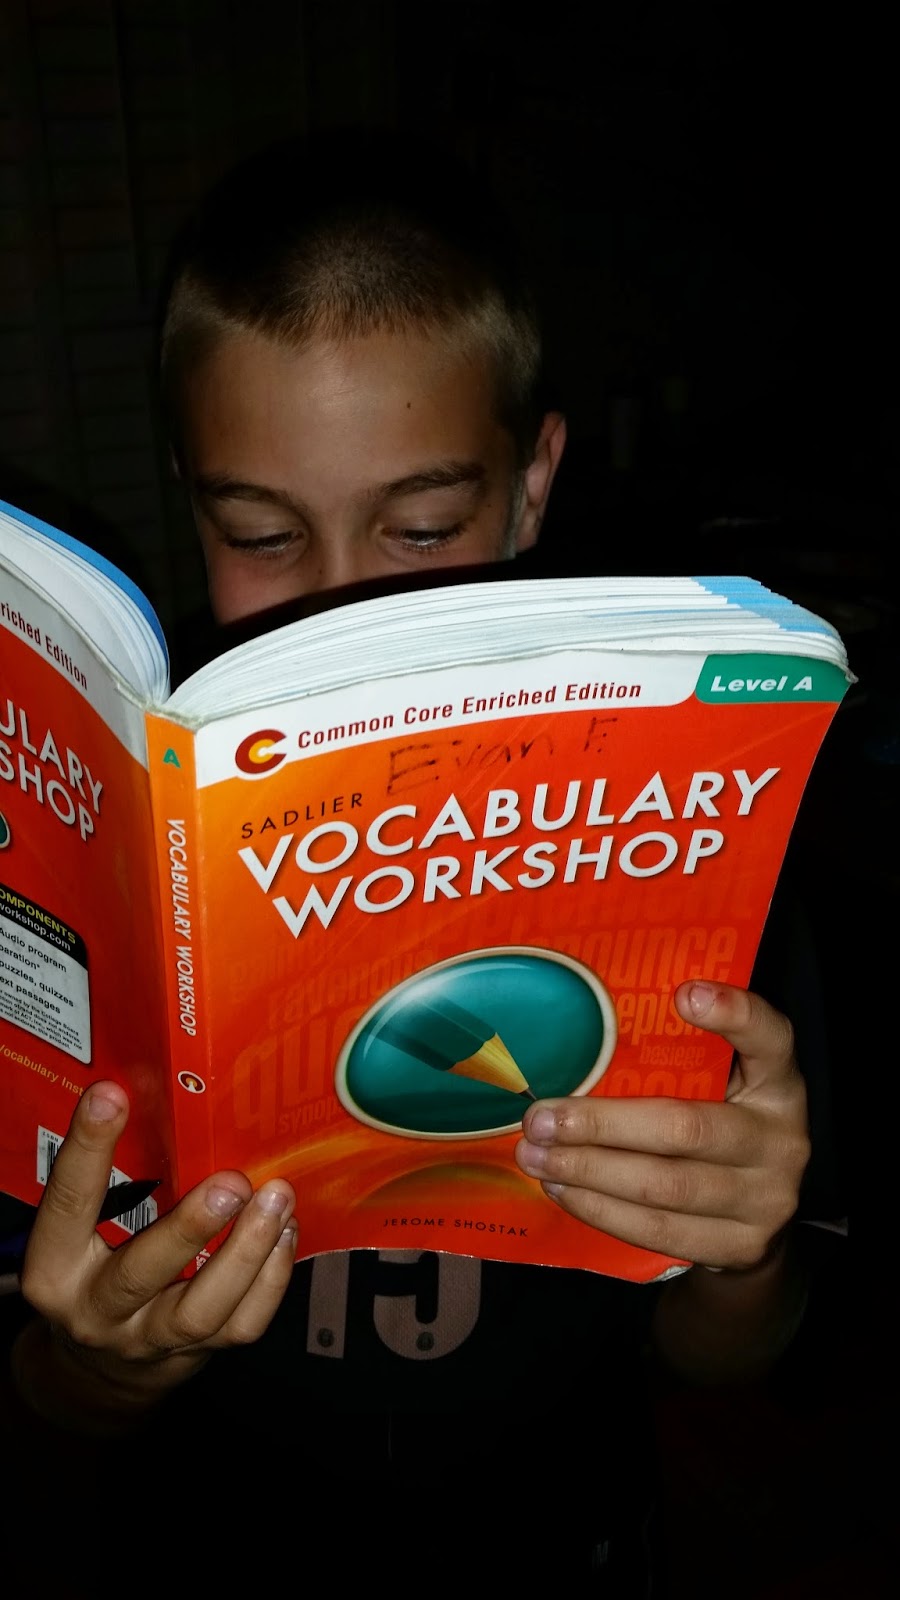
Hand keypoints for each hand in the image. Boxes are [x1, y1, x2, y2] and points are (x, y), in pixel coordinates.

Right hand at [18, 1080, 296, 1412]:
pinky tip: (285, 1231)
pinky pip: (241, 1325)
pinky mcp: (195, 1355)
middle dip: (191, 1226)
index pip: (67, 1204)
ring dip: (247, 1251)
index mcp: (55, 1267)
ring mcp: (148, 1339)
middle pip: (141, 1274)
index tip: (111, 1094)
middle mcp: (97, 1310)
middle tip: (233, 1180)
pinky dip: (271, 1278)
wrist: (102, 1365)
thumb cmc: (93, 1270)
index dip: (88, 1149)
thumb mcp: (79, 1232)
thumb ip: (106, 1182)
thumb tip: (152, 1094)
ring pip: (202, 1310)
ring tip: (276, 1197)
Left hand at [514, 981, 809, 1270]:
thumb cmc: (717, 1124)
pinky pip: (659, 1230)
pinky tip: (564, 1191)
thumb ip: (672, 1057)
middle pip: (686, 1127)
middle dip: (602, 1124)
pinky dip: (602, 1209)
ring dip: (588, 1172)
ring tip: (536, 1158)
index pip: (770, 1037)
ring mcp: (767, 1198)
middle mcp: (781, 1138)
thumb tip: (570, 1039)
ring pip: (664, 1186)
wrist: (757, 1216)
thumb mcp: (715, 1084)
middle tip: (542, 1118)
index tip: (683, 994)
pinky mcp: (741, 1246)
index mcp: (778, 1081)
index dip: (733, 1014)